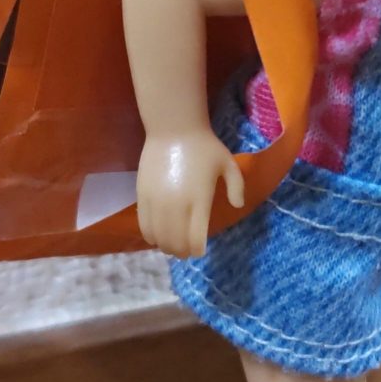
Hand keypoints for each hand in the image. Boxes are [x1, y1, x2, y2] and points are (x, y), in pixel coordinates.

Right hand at [136, 131, 244, 258]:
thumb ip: (237, 186)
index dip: (197, 249)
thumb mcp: (229, 164)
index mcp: (200, 200)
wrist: (174, 129)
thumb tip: (237, 205)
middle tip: (186, 251)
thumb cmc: (205, 147)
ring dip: (166, 246)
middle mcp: (177, 205)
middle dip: (182, 252)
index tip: (200, 250)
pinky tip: (157, 236)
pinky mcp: (143, 196)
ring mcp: (158, 202)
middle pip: (176, 242)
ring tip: (172, 245)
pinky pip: (144, 226)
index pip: (196, 239)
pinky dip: (150, 236)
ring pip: (159, 238)